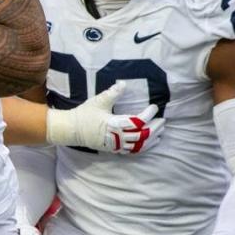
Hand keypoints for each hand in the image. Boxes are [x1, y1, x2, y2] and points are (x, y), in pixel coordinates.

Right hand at [47, 82, 164, 152]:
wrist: (72, 129)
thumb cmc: (85, 114)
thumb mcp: (98, 101)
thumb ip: (112, 93)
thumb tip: (123, 83)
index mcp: (114, 123)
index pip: (137, 121)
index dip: (148, 114)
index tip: (154, 107)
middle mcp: (117, 136)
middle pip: (142, 135)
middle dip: (154, 128)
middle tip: (162, 120)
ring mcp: (116, 145)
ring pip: (139, 145)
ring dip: (152, 139)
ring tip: (160, 132)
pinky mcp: (114, 149)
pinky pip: (132, 151)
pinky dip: (143, 148)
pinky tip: (149, 143)